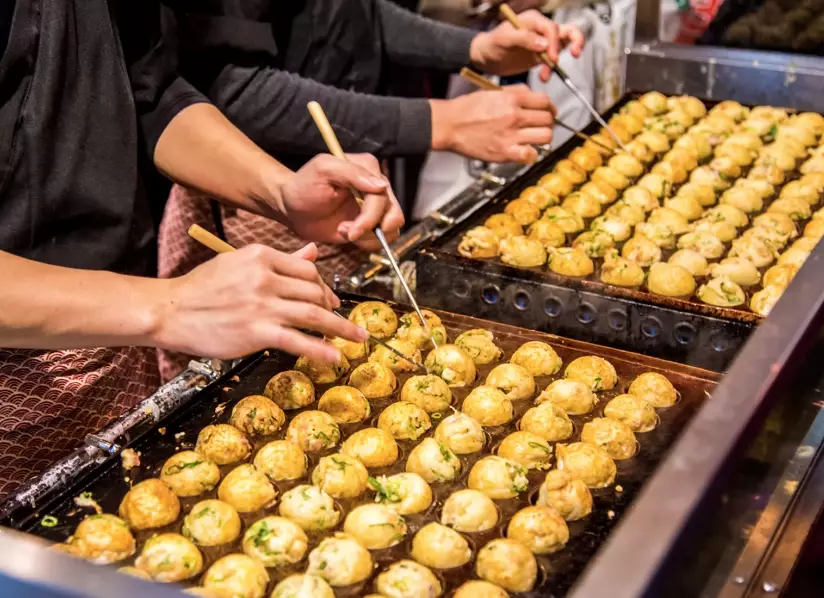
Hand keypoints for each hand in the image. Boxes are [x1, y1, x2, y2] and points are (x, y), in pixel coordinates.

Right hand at [154, 243, 368, 362]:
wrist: (169, 310)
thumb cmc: (201, 288)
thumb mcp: (238, 262)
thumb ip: (279, 260)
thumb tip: (313, 254)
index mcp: (261, 256)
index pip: (307, 269)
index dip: (323, 285)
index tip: (329, 298)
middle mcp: (265, 277)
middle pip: (315, 291)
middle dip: (333, 307)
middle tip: (341, 320)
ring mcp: (262, 305)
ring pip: (313, 314)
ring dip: (341, 327)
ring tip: (357, 337)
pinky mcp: (257, 331)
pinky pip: (298, 340)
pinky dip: (320, 350)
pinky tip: (334, 357)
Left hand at [275, 154, 404, 250]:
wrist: (291, 207)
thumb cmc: (303, 185)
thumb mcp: (323, 170)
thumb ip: (351, 173)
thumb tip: (381, 186)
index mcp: (368, 168)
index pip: (383, 196)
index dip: (371, 216)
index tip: (353, 229)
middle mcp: (376, 187)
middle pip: (393, 214)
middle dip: (371, 229)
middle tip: (349, 233)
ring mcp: (374, 207)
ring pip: (391, 229)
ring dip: (367, 236)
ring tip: (344, 231)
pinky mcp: (369, 224)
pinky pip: (380, 239)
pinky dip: (365, 242)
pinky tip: (345, 233)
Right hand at [430, 85, 555, 163]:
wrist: (449, 125)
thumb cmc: (466, 109)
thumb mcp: (492, 92)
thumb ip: (514, 92)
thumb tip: (532, 95)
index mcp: (511, 99)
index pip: (544, 101)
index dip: (549, 107)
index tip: (548, 112)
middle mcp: (514, 116)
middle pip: (548, 119)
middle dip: (547, 122)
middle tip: (542, 125)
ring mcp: (511, 135)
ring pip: (545, 136)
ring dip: (543, 137)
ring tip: (535, 138)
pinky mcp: (505, 152)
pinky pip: (531, 155)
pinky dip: (531, 154)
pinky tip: (525, 150)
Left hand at [470, 10, 584, 80]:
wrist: (487, 58)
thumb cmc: (492, 44)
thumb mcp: (504, 40)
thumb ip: (524, 38)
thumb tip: (544, 44)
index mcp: (533, 19)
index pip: (551, 28)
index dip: (554, 43)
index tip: (552, 59)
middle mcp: (541, 27)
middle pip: (566, 31)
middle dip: (568, 46)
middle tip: (564, 60)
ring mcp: (544, 40)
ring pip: (564, 44)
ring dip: (558, 61)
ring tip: (544, 77)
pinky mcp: (543, 53)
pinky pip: (556, 58)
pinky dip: (553, 68)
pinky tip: (544, 76)